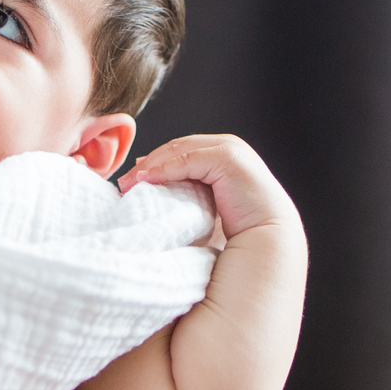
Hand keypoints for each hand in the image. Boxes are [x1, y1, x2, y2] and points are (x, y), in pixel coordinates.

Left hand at [117, 133, 297, 243]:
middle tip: (124, 183)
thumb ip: (185, 194)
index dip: (153, 163)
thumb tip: (153, 191)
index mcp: (222, 156)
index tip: (131, 180)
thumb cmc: (237, 233)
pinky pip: (188, 160)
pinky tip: (147, 181)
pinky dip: (165, 169)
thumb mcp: (202, 208)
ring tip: (130, 183)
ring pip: (179, 150)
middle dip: (148, 164)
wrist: (266, 242)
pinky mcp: (228, 157)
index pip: (180, 152)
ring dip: (152, 166)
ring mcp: (229, 149)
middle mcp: (226, 147)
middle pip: (176, 148)